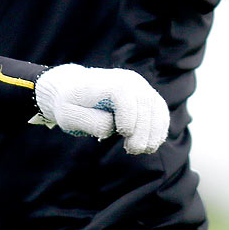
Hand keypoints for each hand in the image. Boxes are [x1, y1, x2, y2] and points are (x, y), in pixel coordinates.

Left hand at [34, 65, 169, 154]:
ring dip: (154, 132)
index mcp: (106, 81)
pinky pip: (160, 112)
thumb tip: (112, 126)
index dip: (128, 115)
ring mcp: (140, 86)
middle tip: (133, 150)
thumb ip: (90, 121)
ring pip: (157, 108)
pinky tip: (150, 144)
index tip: (123, 133)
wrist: (73, 89)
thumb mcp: (68, 115)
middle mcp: (128, 79)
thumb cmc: (69, 104)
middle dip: (143, 130)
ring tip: (142, 149)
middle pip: (144, 102)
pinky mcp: (146, 96)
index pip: (124, 93)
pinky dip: (159, 129)